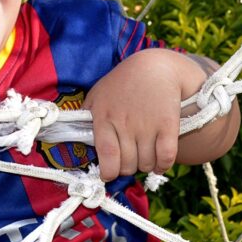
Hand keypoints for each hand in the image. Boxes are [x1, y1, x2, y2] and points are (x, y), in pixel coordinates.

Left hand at [83, 49, 195, 180]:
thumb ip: (85, 117)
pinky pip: (165, 158)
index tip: (109, 173)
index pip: (106, 156)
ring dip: (145, 165)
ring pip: (146, 164)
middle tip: (128, 159)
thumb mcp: (97, 95)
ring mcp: (147, 125)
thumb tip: (74, 137)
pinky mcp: (168, 126)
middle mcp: (124, 123)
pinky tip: (158, 160)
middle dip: (127, 168)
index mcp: (104, 117)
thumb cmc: (122, 83)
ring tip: (142, 155)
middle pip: (127, 165)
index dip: (108, 172)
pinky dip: (162, 165)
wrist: (155, 68)